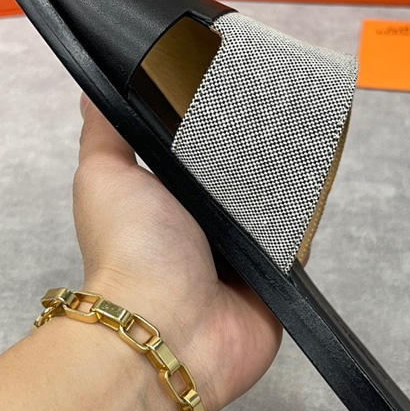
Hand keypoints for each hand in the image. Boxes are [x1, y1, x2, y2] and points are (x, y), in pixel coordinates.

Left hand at [73, 104, 280, 410]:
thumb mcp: (105, 176)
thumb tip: (93, 89)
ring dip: (284, 182)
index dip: (210, 124)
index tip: (228, 82)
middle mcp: (202, 228)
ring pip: (273, 207)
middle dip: (255, 149)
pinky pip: (299, 242)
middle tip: (277, 105)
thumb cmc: (131, 251)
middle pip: (239, 177)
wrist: (170, 327)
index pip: (195, 152)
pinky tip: (316, 185)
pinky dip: (304, 221)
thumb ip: (105, 134)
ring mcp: (240, 256)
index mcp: (165, 200)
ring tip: (306, 136)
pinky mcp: (274, 280)